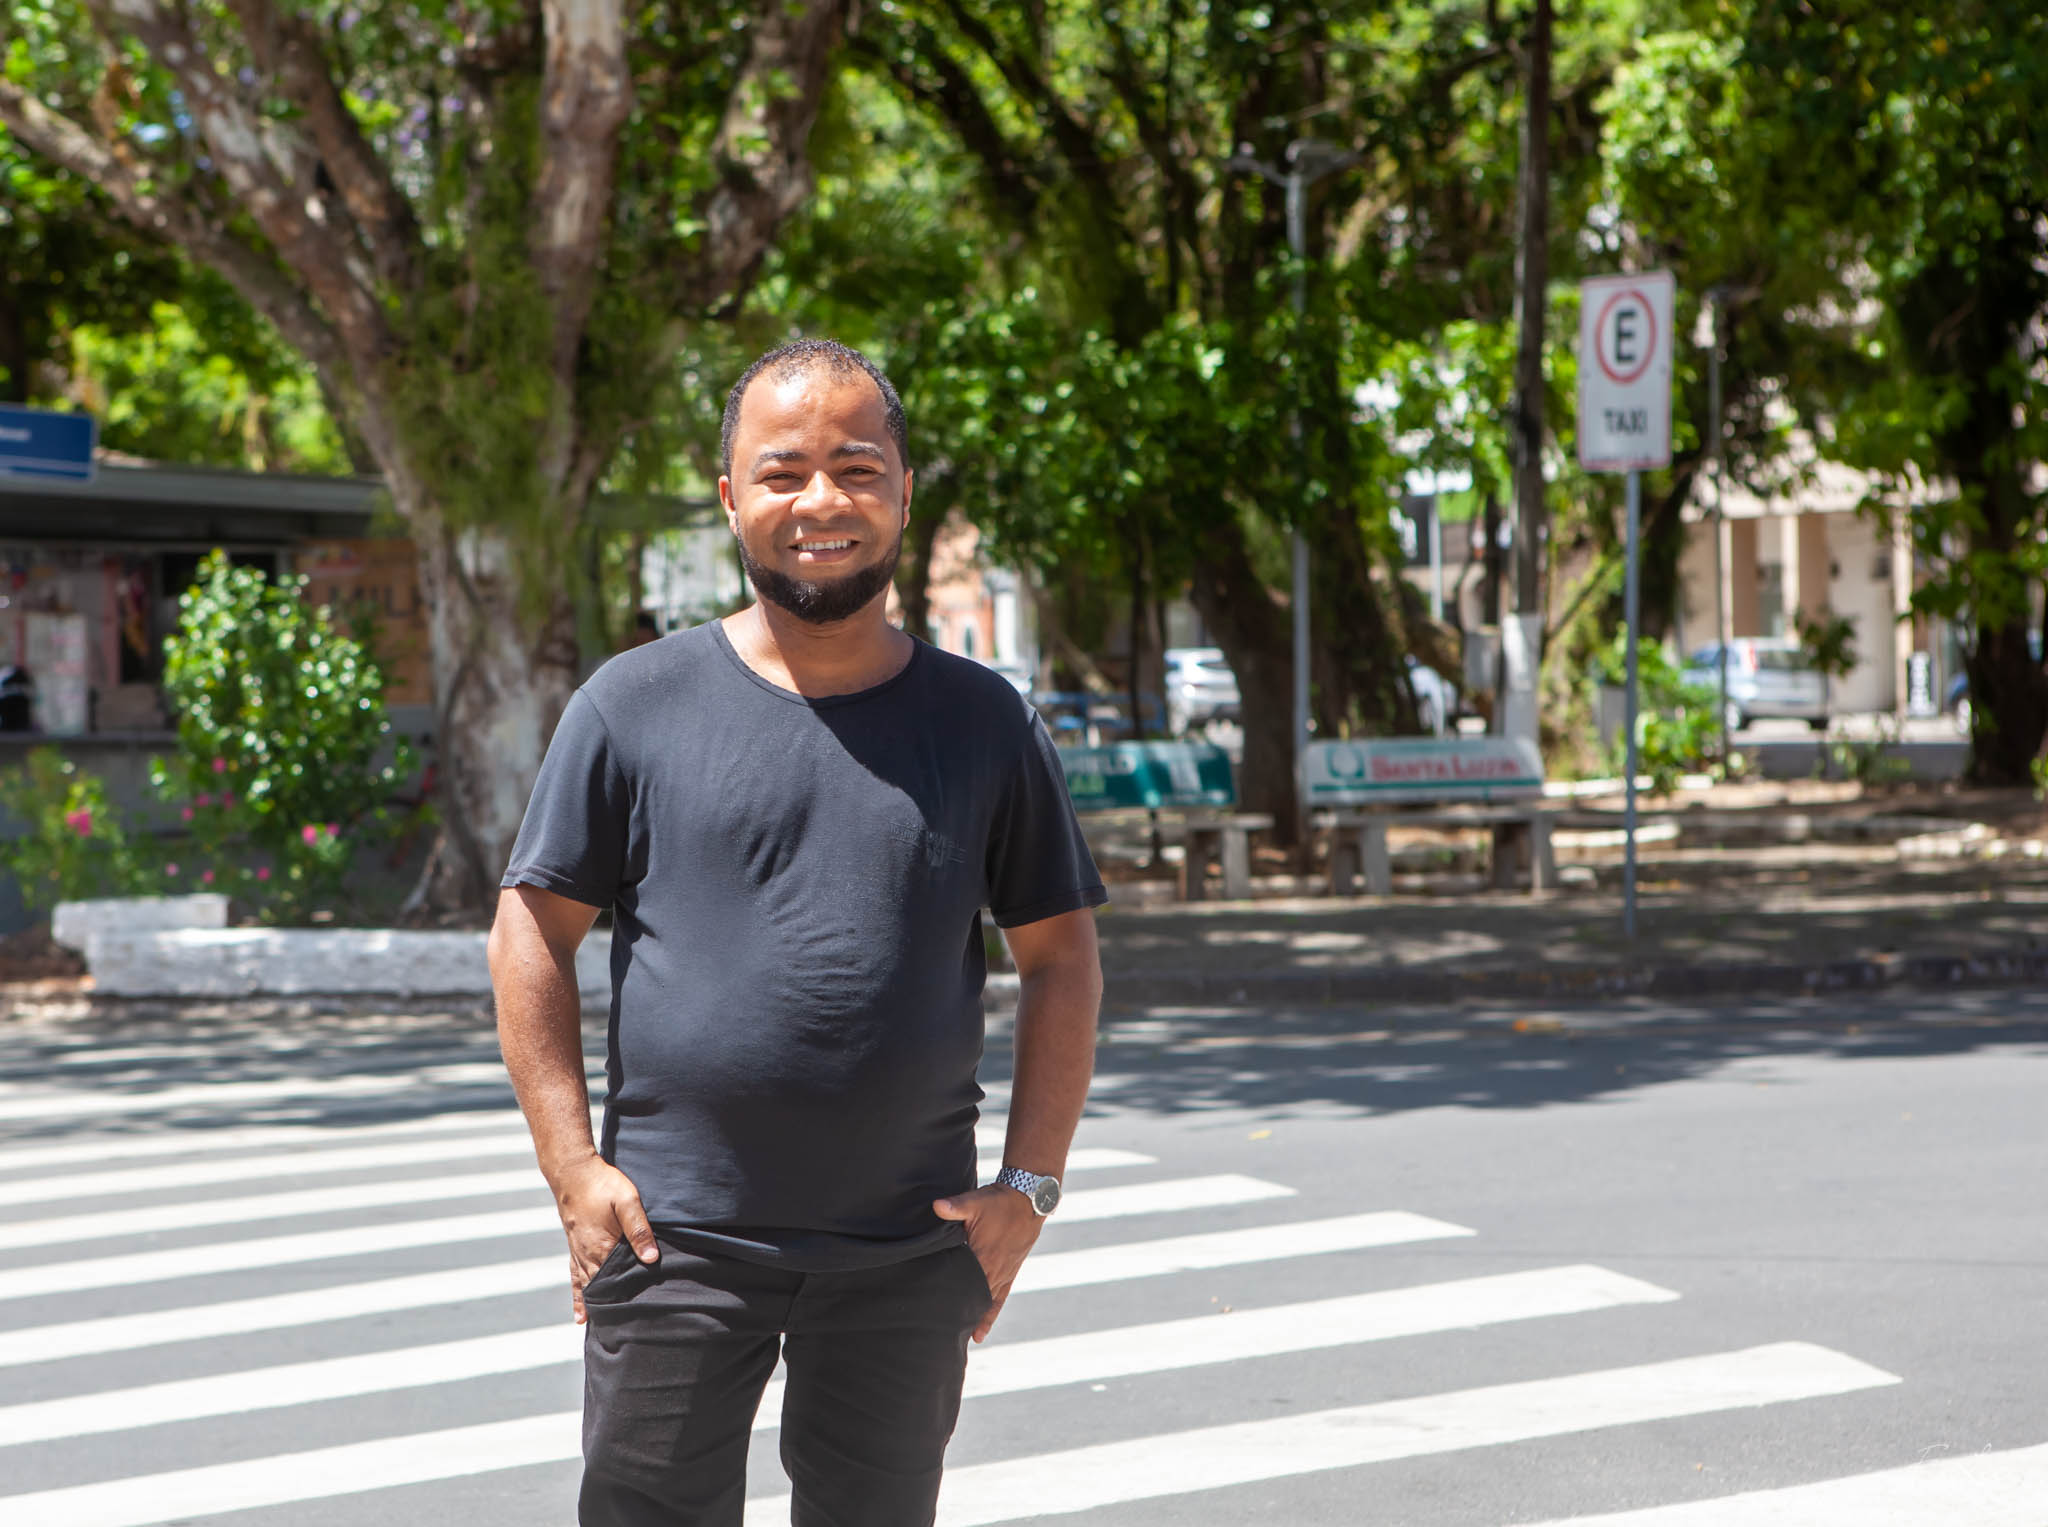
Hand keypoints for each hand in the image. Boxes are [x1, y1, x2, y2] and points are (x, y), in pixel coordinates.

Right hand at [549, 1154, 657, 1323]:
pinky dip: (579, 1298)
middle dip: (612, 1311)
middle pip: (601, 1290)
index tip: (638, 1321)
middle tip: (625, 1336)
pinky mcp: (575, 1247)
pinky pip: (575, 1279)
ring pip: (587, 1289)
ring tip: (605, 1334)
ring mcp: (579, 1253)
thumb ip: (639, 1230)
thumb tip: (651, 1260)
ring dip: (597, 1308)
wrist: (573, 1171)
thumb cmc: (603, 1184)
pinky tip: (581, 1316)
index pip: (617, 1283)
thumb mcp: (627, 1201)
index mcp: (601, 1248)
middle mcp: (587, 1256)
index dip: (627, 1301)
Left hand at [932, 1184, 1043, 1342]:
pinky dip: (989, 1316)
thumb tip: (936, 1206)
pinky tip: (980, 1334)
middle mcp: (993, 1270)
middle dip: (959, 1316)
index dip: (949, 1299)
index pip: (962, 1283)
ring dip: (973, 1321)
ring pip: (986, 1304)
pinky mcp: (1010, 1272)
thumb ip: (955, 1207)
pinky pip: (999, 1300)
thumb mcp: (976, 1201)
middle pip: (973, 1299)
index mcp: (982, 1255)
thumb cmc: (1000, 1201)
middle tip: (941, 1339)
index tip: (935, 1317)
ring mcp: (1003, 1273)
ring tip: (956, 1343)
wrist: (1030, 1200)